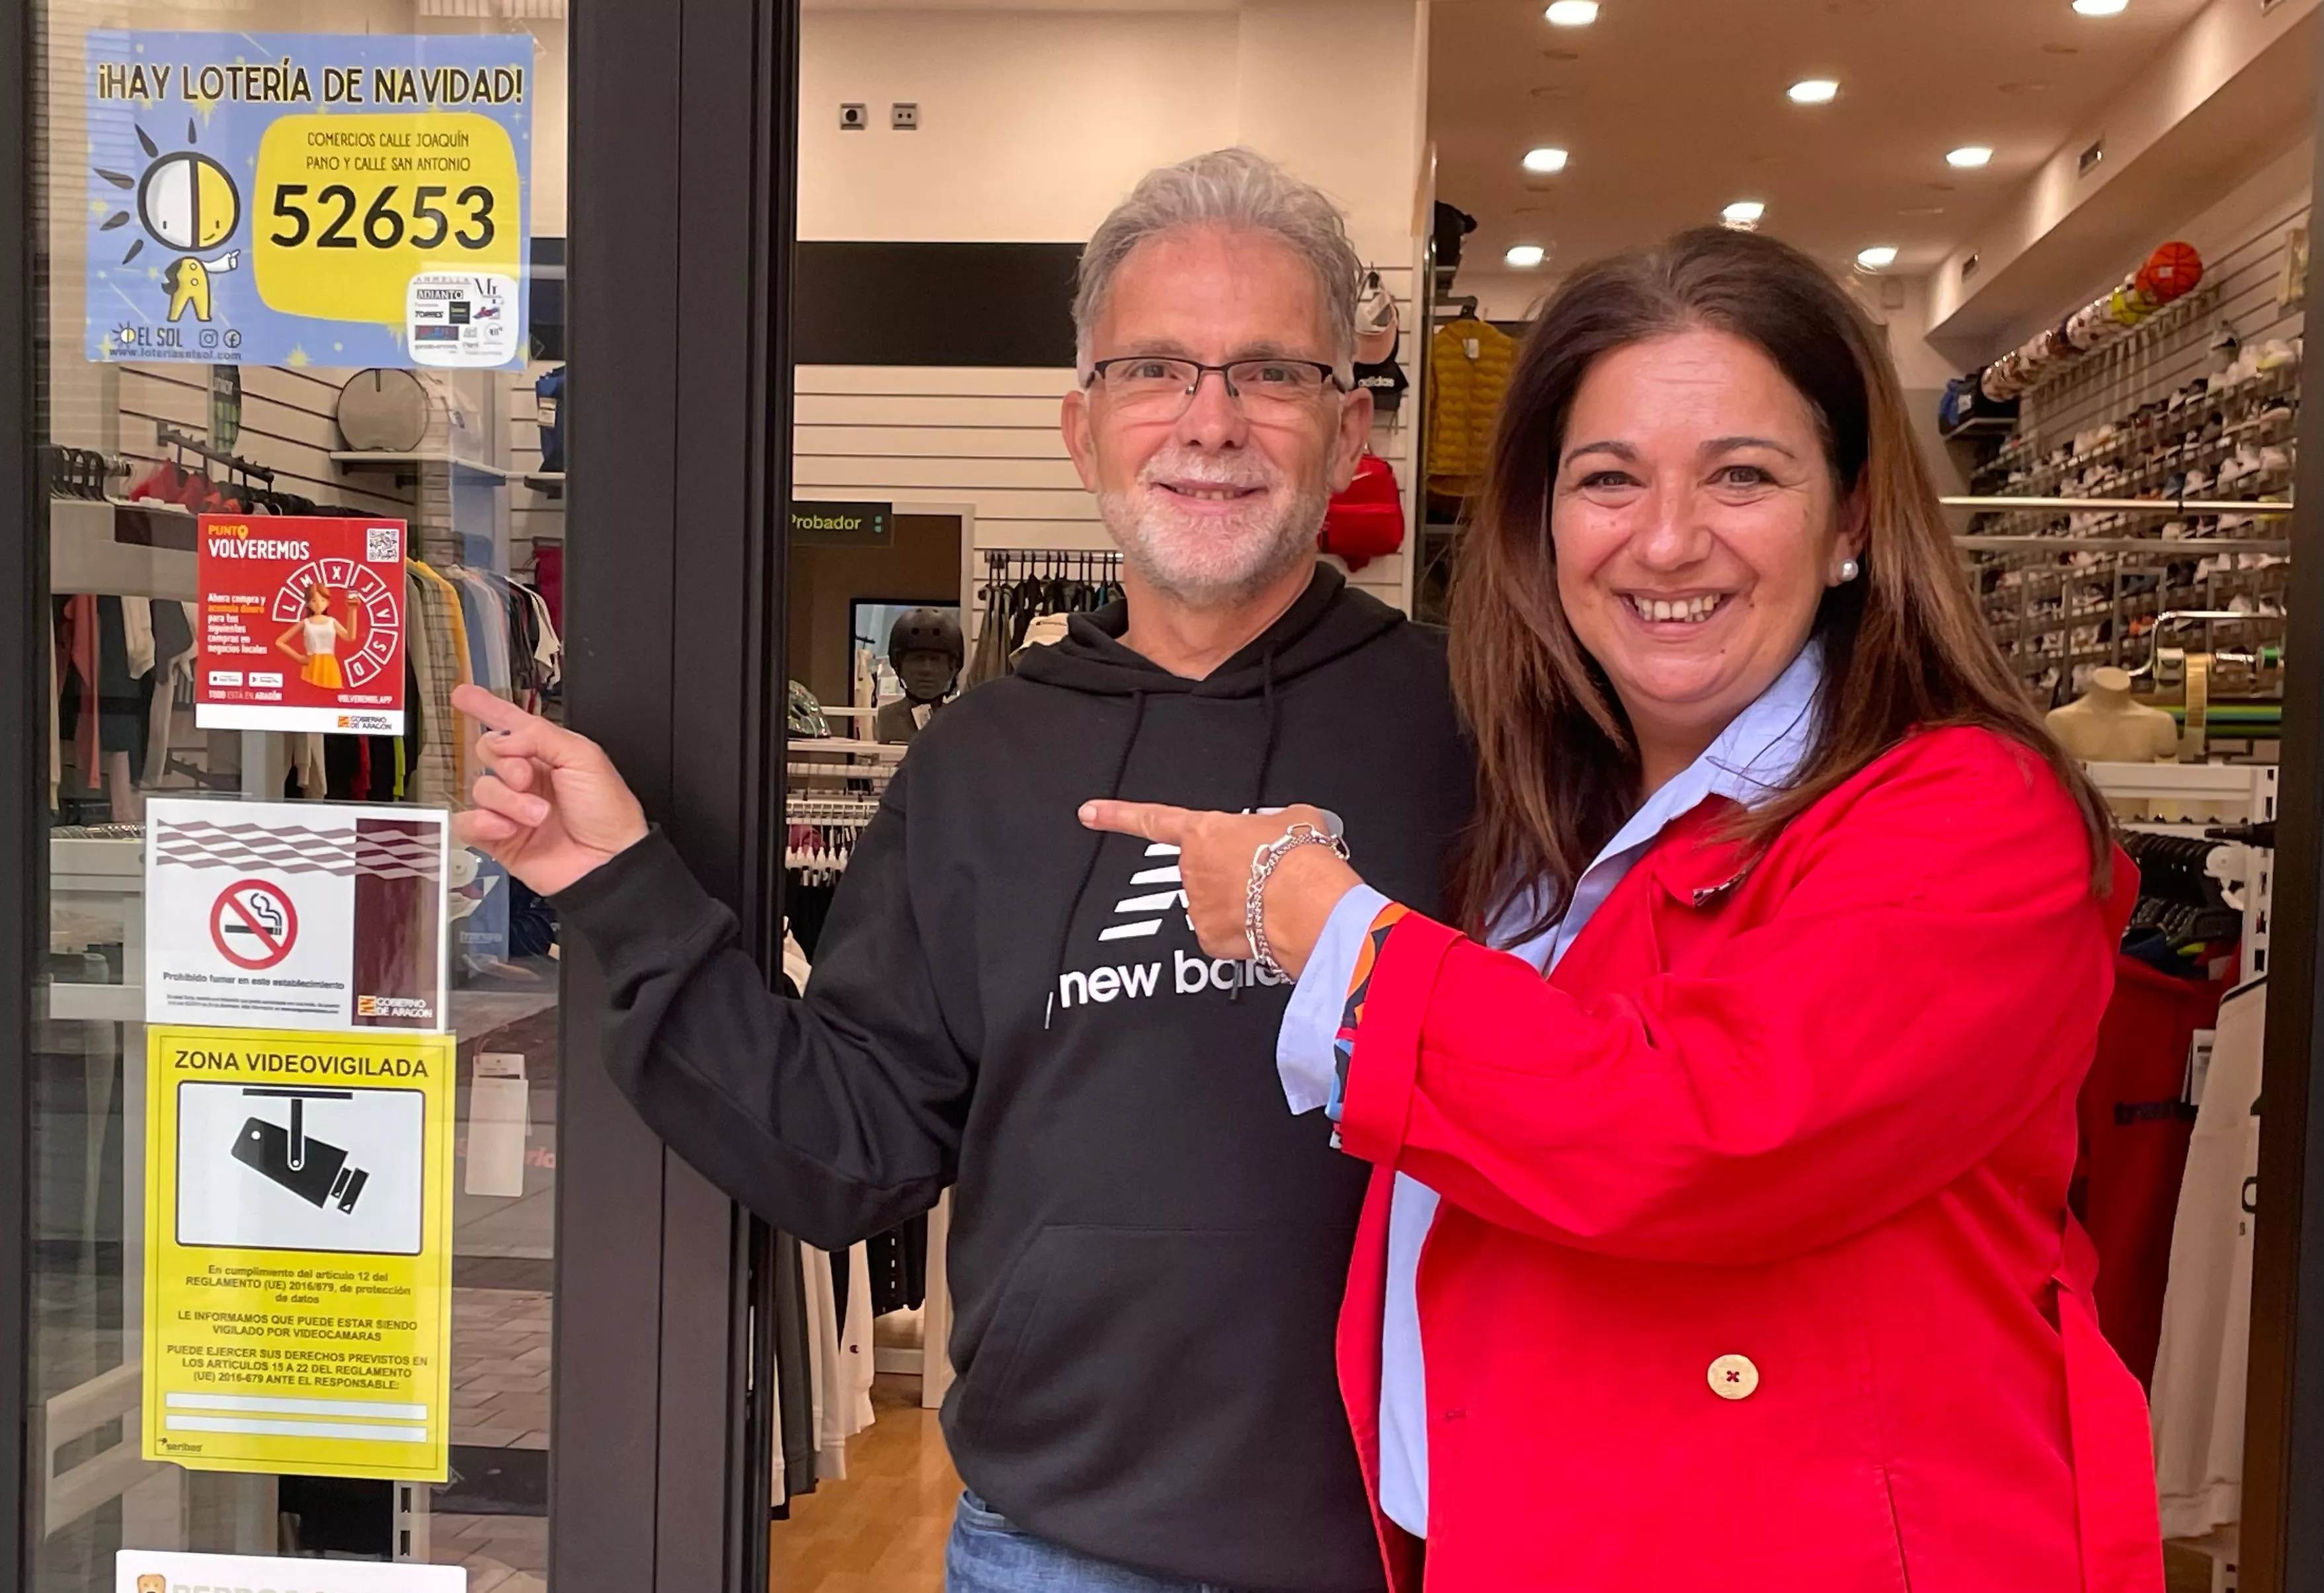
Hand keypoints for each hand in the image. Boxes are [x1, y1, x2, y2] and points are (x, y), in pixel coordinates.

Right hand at [451, 683, 650, 895]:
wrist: (609, 862)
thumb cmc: (608, 813)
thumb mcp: (584, 757)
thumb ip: (540, 736)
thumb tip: (503, 738)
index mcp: (549, 754)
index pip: (511, 724)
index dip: (486, 708)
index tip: (464, 695)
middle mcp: (528, 779)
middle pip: (489, 752)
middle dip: (505, 762)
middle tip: (528, 778)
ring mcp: (512, 808)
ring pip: (481, 788)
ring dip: (509, 800)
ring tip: (538, 814)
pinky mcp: (499, 838)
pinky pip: (468, 822)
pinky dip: (484, 823)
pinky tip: (507, 827)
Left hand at [1078, 801, 1359, 977]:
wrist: (1309, 905)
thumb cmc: (1301, 859)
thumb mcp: (1294, 817)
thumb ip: (1272, 820)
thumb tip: (1281, 826)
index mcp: (1204, 830)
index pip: (1151, 819)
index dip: (1116, 815)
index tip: (1089, 813)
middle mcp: (1192, 868)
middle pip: (1201, 868)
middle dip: (1227, 872)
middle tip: (1263, 872)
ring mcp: (1197, 905)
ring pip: (1214, 901)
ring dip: (1238, 900)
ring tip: (1273, 896)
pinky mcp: (1208, 938)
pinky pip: (1222, 931)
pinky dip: (1243, 929)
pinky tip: (1267, 920)